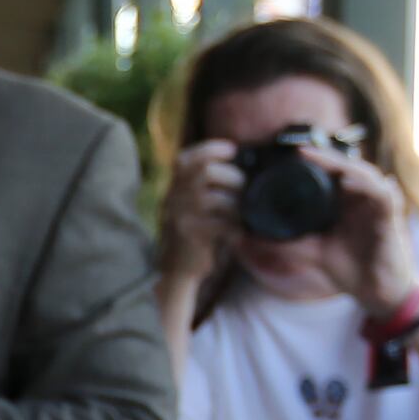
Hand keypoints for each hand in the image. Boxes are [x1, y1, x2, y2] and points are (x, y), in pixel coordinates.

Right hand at [156, 140, 242, 285]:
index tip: (232, 150)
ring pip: (216, 198)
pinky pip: (221, 225)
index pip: (185, 159)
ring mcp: (180, 217)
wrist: (175, 270)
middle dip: (233, 176)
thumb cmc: (193, 234)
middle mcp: (173, 198)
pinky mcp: (190, 236)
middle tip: (245, 187)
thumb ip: (204, 187)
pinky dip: (235, 227)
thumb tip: (241, 167)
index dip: (210, 148)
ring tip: (244, 213)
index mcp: (174, 188)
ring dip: (237, 204)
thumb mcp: (191, 206)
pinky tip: (239, 233)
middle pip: (205, 172)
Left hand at [296, 153, 418, 321]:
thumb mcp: (311, 252)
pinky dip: (365, 184)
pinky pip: (382, 193)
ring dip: (342, 164)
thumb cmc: (349, 267)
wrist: (375, 291)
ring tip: (318, 158)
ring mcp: (377, 204)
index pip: (332, 171)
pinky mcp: (390, 216)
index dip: (314, 159)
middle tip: (299, 150)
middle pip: (346, 165)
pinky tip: (347, 181)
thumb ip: (286, 243)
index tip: (288, 153)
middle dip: (324, 156)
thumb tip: (249, 237)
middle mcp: (362, 197)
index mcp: (345, 200)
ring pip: (363, 173)